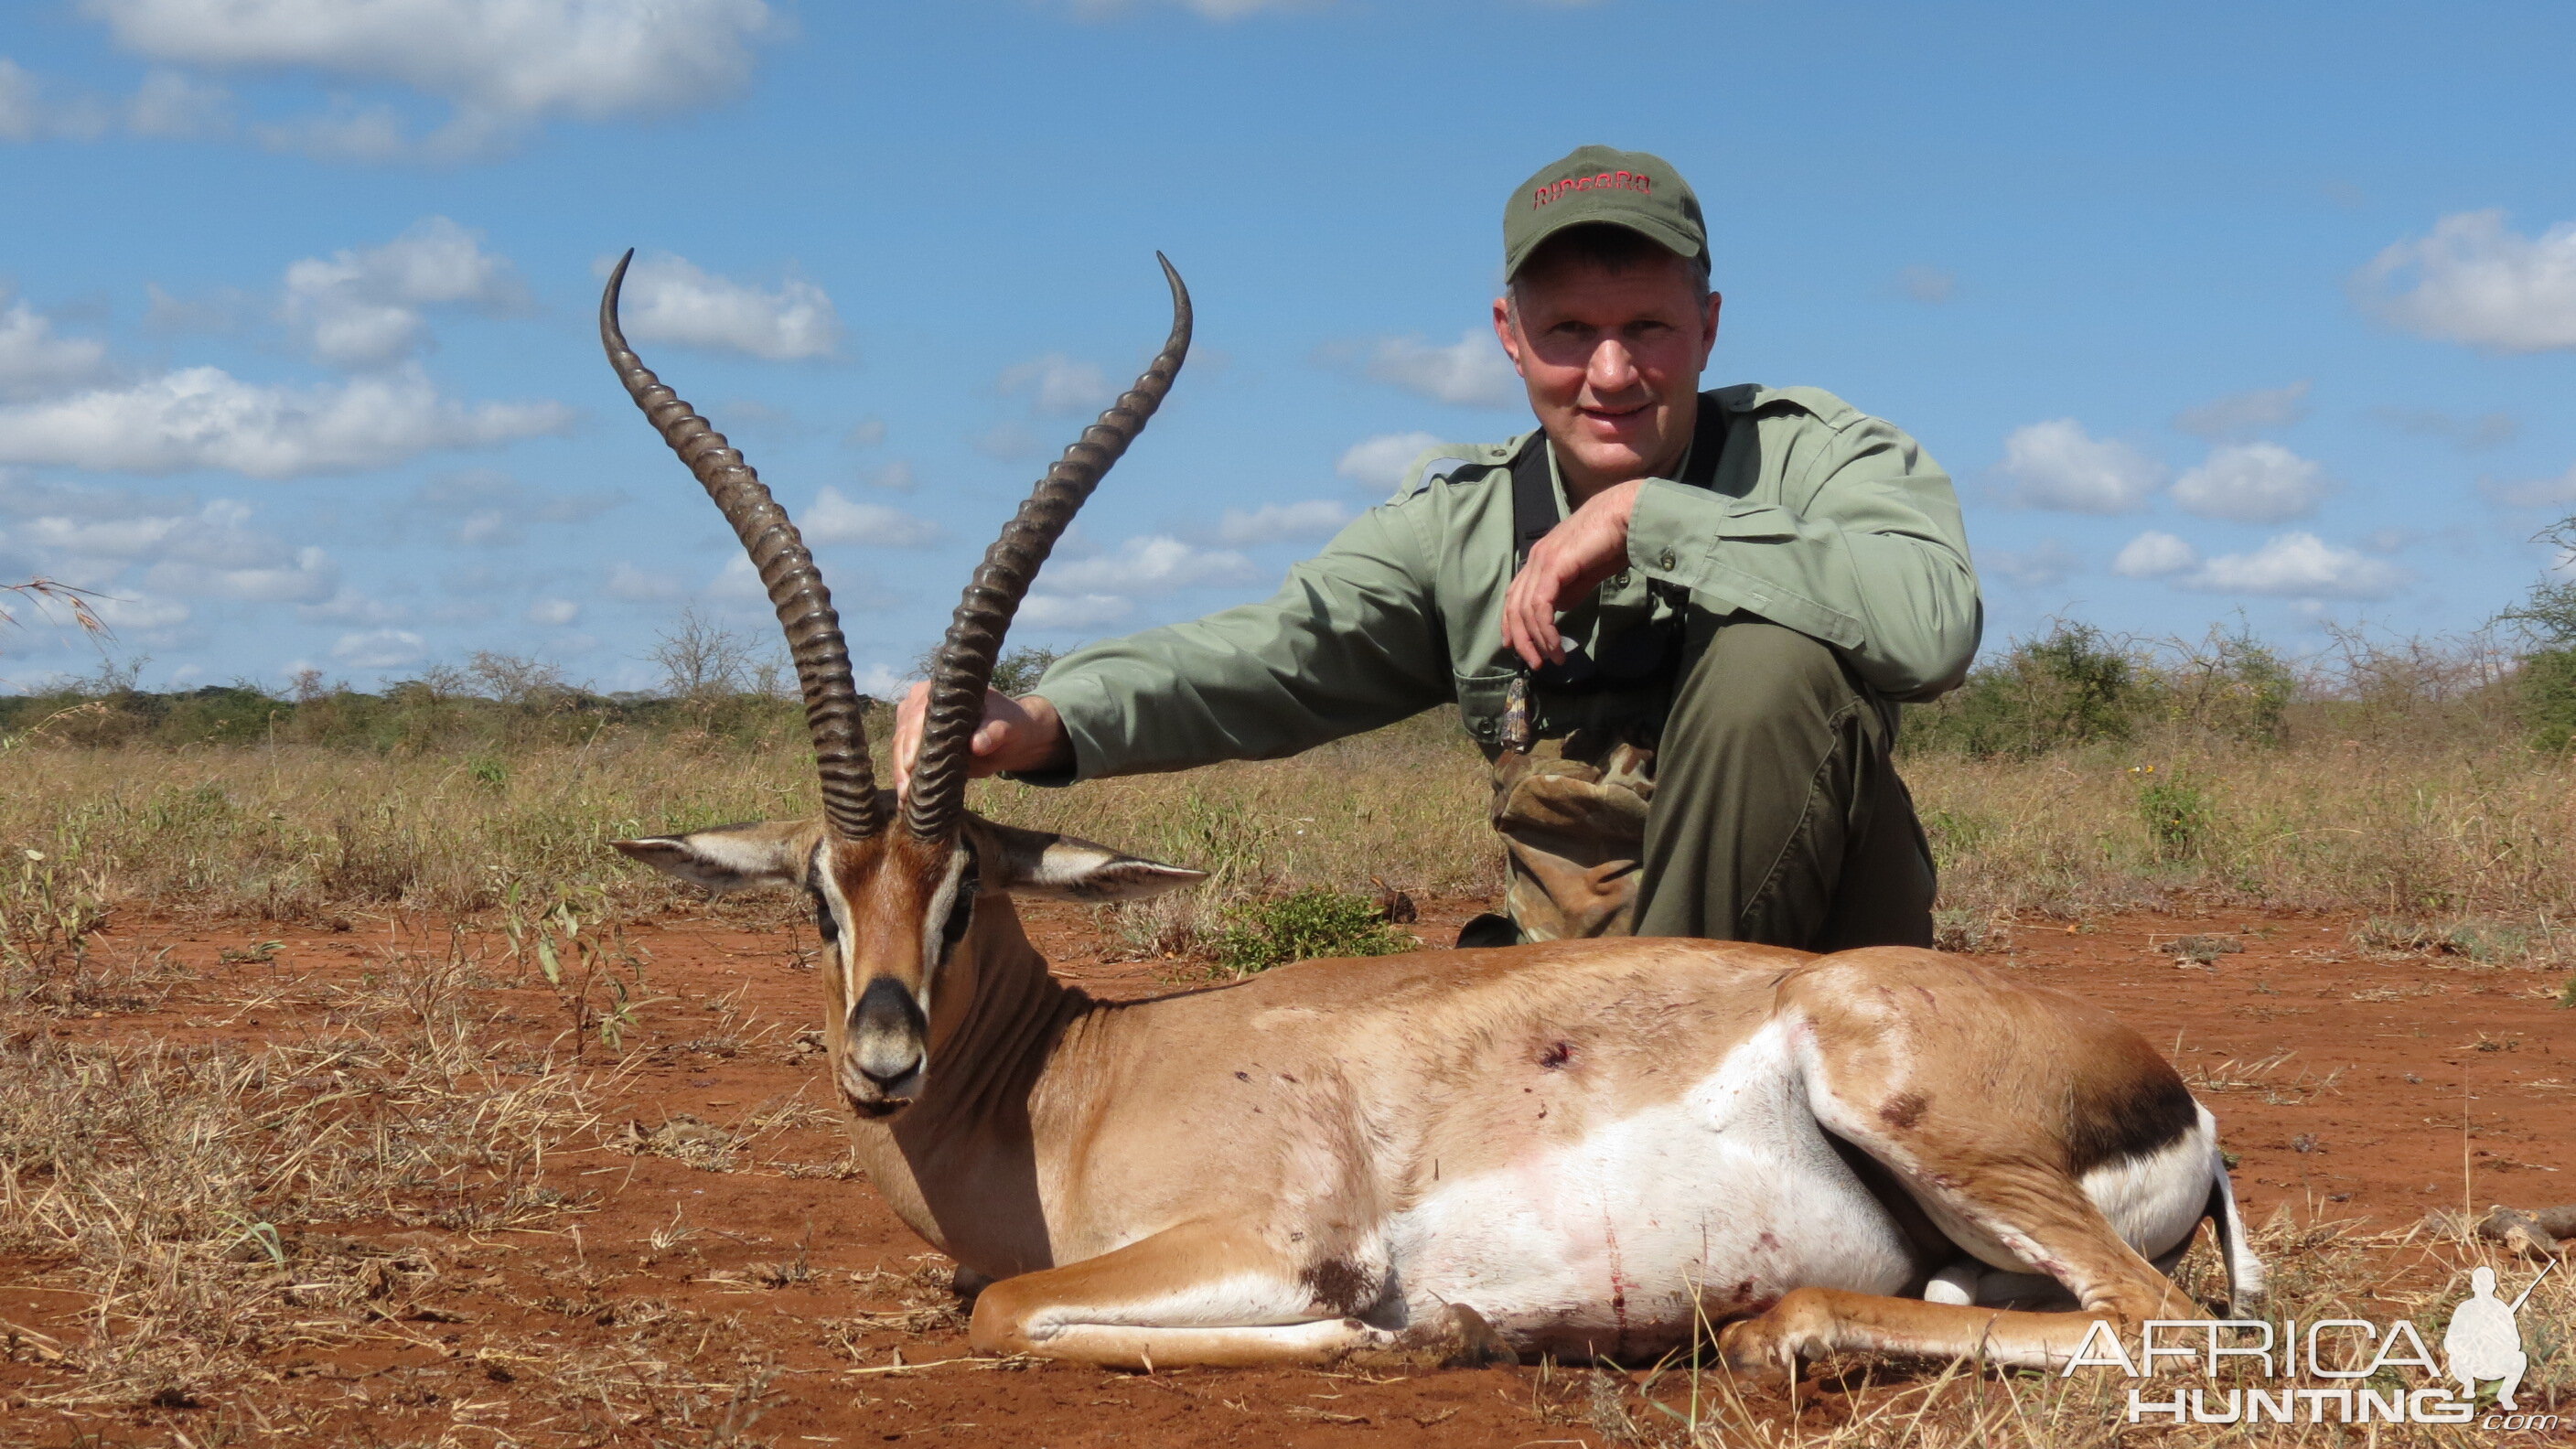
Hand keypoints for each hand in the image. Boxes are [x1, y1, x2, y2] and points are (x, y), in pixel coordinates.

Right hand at [890, 684, 1070, 795]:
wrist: (1008, 736)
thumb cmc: (1007, 723)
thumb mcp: (1006, 725)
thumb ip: (993, 732)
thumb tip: (977, 745)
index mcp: (941, 691)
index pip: (919, 713)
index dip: (913, 739)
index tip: (911, 764)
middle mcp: (921, 703)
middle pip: (904, 733)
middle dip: (902, 764)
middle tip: (905, 791)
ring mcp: (915, 724)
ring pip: (899, 749)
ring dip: (901, 775)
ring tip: (903, 800)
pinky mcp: (916, 744)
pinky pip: (906, 761)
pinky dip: (906, 779)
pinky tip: (905, 801)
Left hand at [1502, 480, 1643, 668]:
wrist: (1626, 515)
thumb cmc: (1613, 541)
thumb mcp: (1586, 573)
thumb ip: (1569, 590)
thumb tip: (1556, 610)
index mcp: (1540, 559)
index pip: (1515, 596)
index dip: (1512, 624)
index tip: (1518, 648)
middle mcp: (1535, 559)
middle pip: (1514, 606)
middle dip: (1521, 639)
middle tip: (1535, 663)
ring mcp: (1542, 561)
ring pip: (1524, 610)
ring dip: (1536, 640)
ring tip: (1551, 659)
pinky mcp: (1553, 566)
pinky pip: (1540, 606)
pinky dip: (1545, 629)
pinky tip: (1555, 645)